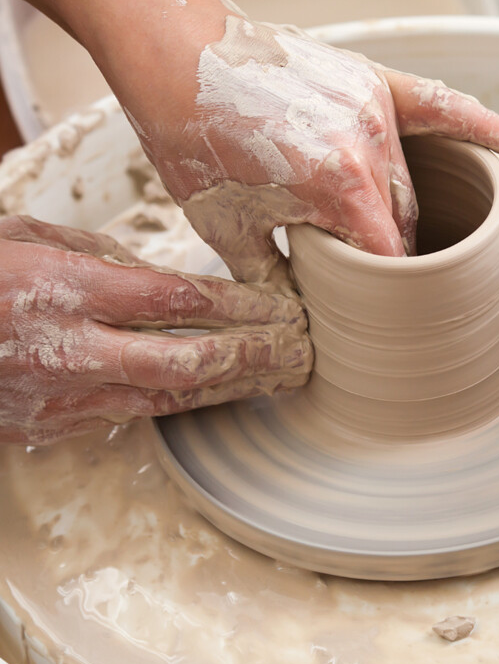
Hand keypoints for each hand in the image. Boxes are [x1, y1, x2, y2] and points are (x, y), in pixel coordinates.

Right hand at [0, 216, 310, 444]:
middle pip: (188, 360)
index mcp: (66, 290)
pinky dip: (188, 402)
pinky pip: (138, 412)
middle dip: (254, 358)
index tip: (285, 309)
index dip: (240, 308)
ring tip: (285, 379)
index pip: (177, 301)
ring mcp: (66, 395)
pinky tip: (226, 393)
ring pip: (172, 397)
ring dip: (235, 388)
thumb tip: (164, 279)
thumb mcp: (26, 239)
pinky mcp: (56, 424)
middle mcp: (73, 349)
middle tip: (305, 353)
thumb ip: (100, 259)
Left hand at [124, 13, 498, 279]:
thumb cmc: (191, 136)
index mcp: (338, 187)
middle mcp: (369, 145)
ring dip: (402, 211)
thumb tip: (302, 312)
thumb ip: (276, 275)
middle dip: (389, 253)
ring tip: (392, 234)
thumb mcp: (227, 227)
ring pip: (412, 181)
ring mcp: (375, 107)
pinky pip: (440, 106)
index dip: (387, 287)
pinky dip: (482, 126)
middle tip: (367, 275)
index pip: (389, 257)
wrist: (171, 51)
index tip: (390, 312)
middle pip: (404, 221)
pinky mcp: (371, 79)